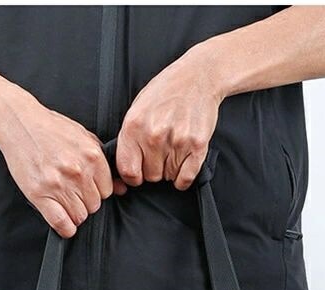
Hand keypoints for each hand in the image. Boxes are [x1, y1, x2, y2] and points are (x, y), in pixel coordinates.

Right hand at [0, 92, 125, 237]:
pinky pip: (61, 223)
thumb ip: (102, 162)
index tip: (86, 188)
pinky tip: (64, 223)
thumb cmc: (50, 128)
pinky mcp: (40, 194)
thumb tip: (121, 188)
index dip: (96, 192)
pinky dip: (65, 228)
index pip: (107, 191)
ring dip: (74, 214)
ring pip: (80, 216)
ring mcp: (59, 184)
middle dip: (85, 202)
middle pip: (94, 205)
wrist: (19, 122)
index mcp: (92, 156)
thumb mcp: (83, 138)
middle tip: (72, 193)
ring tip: (64, 202)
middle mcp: (78, 171)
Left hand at [116, 43, 222, 190]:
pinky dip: (184, 176)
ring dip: (171, 168)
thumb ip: (130, 139)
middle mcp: (154, 136)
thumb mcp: (137, 109)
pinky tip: (183, 162)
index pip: (128, 171)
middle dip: (154, 167)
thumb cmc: (166, 92)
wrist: (198, 76)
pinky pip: (186, 178)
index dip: (133, 175)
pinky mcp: (197, 145)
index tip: (139, 170)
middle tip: (161, 150)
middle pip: (150, 176)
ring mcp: (177, 141)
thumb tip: (126, 169)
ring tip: (174, 146)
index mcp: (134, 127)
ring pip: (168, 177)